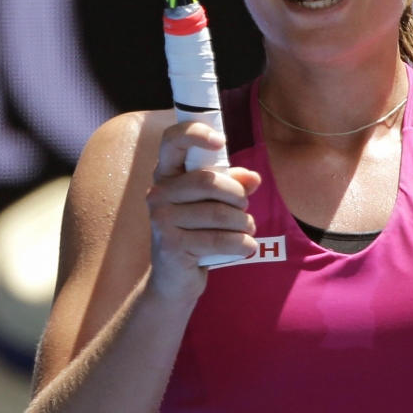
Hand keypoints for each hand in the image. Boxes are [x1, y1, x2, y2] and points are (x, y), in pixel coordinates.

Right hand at [145, 120, 260, 299]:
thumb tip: (254, 179)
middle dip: (237, 195)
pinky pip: (219, 240)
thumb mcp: (214, 203)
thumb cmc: (197, 231)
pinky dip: (242, 244)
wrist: (174, 279)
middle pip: (208, 181)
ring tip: (247, 229)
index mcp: (166, 175)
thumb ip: (233, 184)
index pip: (172, 141)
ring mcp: (161, 221)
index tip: (220, 140)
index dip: (195, 133)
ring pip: (219, 213)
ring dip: (244, 223)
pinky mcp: (171, 246)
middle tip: (244, 208)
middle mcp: (158, 194)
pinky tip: (246, 247)